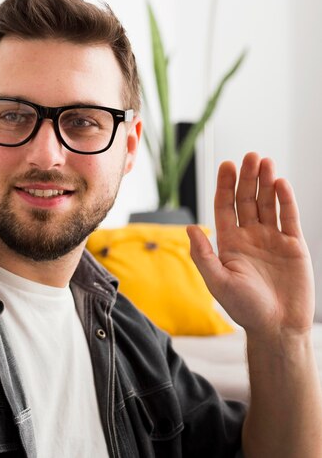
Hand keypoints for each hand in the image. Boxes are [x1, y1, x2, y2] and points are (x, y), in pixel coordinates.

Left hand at [187, 152, 314, 338]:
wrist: (277, 327)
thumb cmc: (244, 308)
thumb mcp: (218, 281)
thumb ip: (203, 255)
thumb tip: (190, 227)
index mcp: (228, 243)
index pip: (224, 207)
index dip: (224, 186)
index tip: (225, 165)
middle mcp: (249, 237)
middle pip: (246, 200)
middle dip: (246, 178)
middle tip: (248, 156)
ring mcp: (272, 239)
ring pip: (268, 204)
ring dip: (265, 182)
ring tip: (264, 161)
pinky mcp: (293, 245)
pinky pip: (289, 217)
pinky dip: (285, 199)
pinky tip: (280, 183)